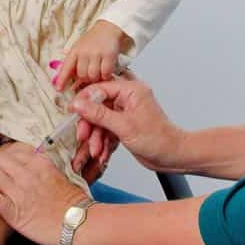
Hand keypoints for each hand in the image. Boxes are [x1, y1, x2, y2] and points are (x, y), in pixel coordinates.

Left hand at [0, 142, 88, 244]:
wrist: (80, 224)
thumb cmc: (77, 203)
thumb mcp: (65, 177)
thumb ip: (51, 168)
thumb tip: (47, 161)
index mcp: (40, 164)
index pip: (15, 151)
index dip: (3, 151)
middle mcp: (27, 174)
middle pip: (0, 159)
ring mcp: (20, 192)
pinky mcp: (14, 211)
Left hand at [54, 20, 129, 91]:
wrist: (107, 29)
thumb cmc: (91, 42)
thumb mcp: (79, 49)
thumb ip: (74, 65)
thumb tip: (72, 85)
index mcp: (75, 51)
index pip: (66, 67)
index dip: (62, 79)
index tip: (59, 89)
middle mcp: (84, 52)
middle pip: (82, 75)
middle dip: (86, 79)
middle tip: (90, 76)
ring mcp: (97, 53)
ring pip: (93, 76)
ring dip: (96, 78)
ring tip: (98, 73)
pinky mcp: (109, 55)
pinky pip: (106, 73)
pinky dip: (106, 76)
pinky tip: (106, 72)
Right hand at [69, 74, 186, 172]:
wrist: (172, 156)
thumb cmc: (158, 139)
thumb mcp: (124, 126)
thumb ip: (99, 114)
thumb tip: (79, 104)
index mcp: (131, 90)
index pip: (100, 88)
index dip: (85, 99)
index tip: (72, 110)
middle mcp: (128, 98)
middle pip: (98, 105)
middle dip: (90, 123)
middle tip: (82, 135)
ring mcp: (125, 111)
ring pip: (101, 119)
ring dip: (96, 136)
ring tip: (95, 150)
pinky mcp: (124, 124)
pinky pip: (107, 129)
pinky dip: (103, 141)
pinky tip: (102, 152)